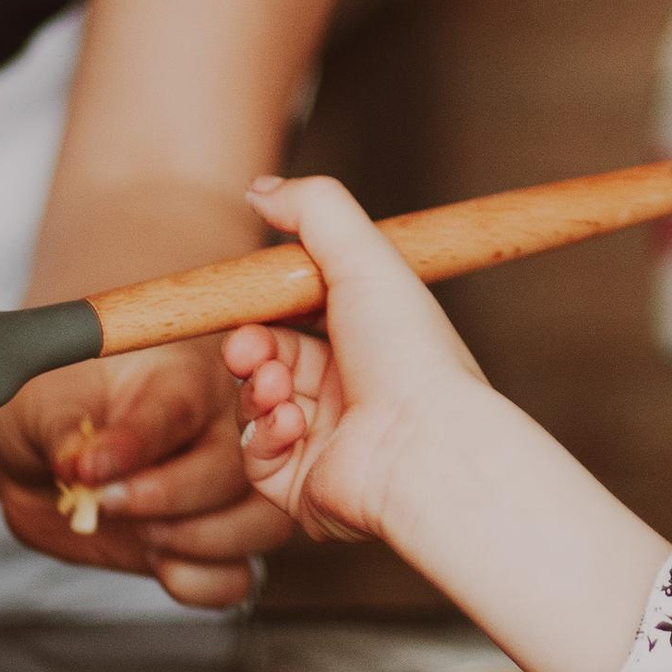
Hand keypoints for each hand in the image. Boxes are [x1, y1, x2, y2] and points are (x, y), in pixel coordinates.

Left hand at [0, 344, 288, 613]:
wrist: (45, 454)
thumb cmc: (54, 407)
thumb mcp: (41, 403)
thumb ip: (60, 428)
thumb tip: (77, 460)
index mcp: (181, 375)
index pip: (179, 409)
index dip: (136, 443)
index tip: (88, 469)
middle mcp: (222, 427)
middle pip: (236, 468)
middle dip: (170, 496)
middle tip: (107, 503)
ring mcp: (226, 489)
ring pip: (261, 522)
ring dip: (201, 542)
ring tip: (143, 534)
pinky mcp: (213, 544)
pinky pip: (238, 576)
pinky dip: (202, 582)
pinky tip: (159, 561)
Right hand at [223, 172, 487, 550]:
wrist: (426, 447)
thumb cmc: (409, 354)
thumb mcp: (364, 257)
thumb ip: (313, 208)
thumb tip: (260, 187)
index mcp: (366, 338)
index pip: (294, 316)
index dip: (264, 308)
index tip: (245, 299)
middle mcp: (348, 388)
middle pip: (266, 359)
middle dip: (250, 349)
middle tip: (251, 350)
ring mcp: (324, 438)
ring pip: (255, 404)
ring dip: (257, 390)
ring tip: (278, 388)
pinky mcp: (302, 484)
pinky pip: (256, 455)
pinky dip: (264, 435)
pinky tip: (290, 426)